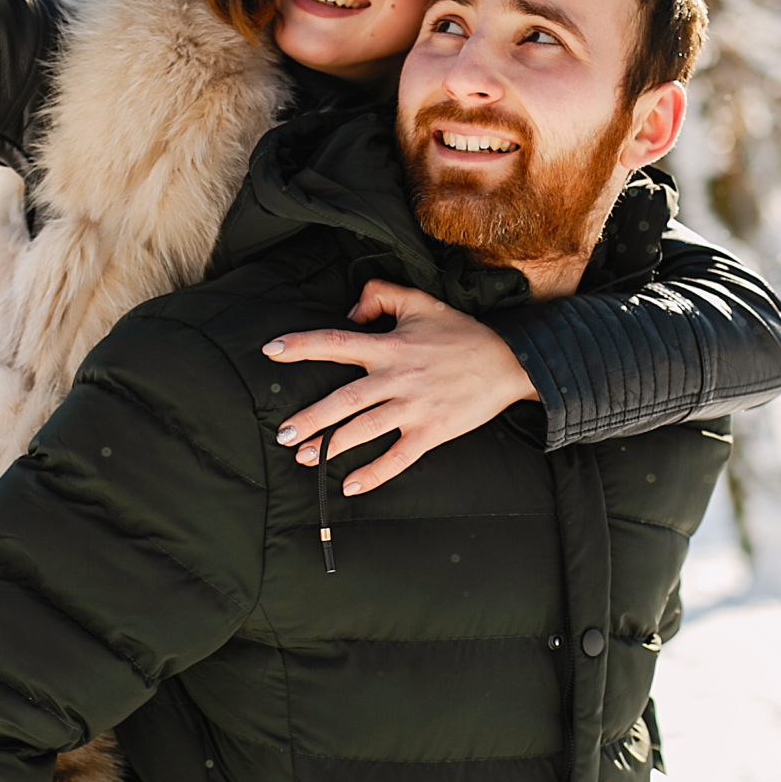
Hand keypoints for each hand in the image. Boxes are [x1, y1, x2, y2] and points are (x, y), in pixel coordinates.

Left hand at [263, 280, 537, 495]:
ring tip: (303, 458)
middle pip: (343, 399)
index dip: (301, 345)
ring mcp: (414, 407)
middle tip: (282, 433)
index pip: (336, 342)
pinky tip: (349, 486)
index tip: (270, 350)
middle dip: (310, 418)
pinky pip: (398, 457)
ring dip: (331, 446)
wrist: (509, 362)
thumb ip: (380, 295)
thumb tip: (349, 313)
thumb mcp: (421, 301)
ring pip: (364, 429)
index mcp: (390, 346)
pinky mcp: (432, 432)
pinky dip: (374, 474)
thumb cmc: (462, 333)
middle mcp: (397, 378)